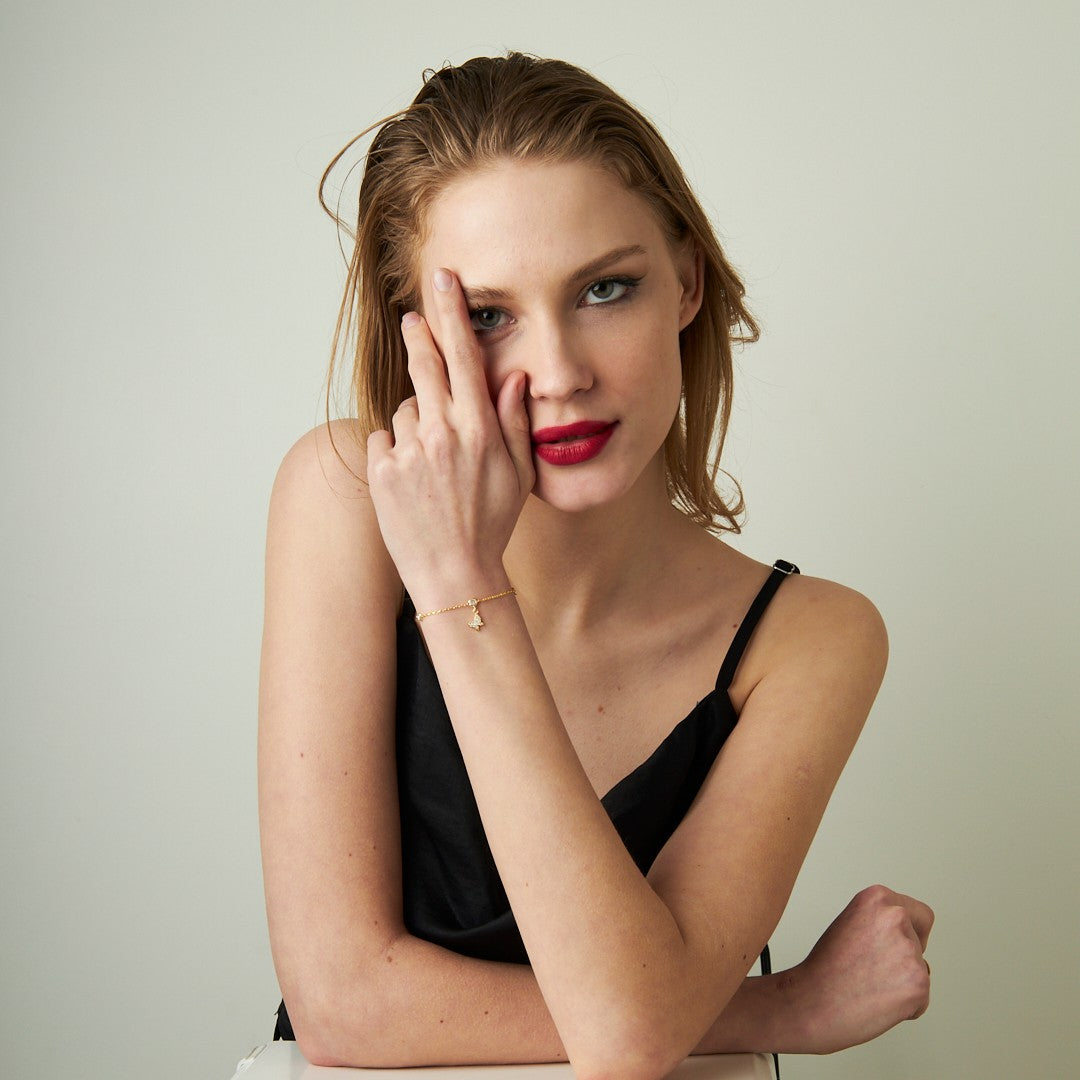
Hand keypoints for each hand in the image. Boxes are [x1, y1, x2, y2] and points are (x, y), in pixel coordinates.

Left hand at [366, 268, 534, 601]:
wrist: (454, 574)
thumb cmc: (490, 525)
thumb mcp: (517, 475)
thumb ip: (515, 422)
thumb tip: (514, 378)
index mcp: (480, 430)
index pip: (464, 357)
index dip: (451, 314)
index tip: (443, 282)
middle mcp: (443, 434)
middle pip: (425, 364)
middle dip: (420, 336)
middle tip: (414, 320)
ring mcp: (408, 453)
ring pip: (405, 410)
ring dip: (415, 423)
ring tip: (431, 464)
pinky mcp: (382, 472)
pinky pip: (385, 441)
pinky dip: (395, 452)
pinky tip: (411, 481)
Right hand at [788, 884, 933, 1053]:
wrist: (811, 1002)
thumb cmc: (824, 970)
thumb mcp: (849, 924)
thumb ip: (880, 923)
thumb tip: (907, 939)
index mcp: (877, 898)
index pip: (921, 914)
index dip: (912, 932)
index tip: (897, 946)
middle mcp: (895, 917)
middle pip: (920, 944)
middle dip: (903, 959)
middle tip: (874, 971)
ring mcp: (908, 950)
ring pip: (920, 972)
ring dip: (901, 983)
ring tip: (869, 986)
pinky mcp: (917, 982)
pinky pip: (921, 999)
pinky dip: (905, 1007)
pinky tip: (876, 1002)